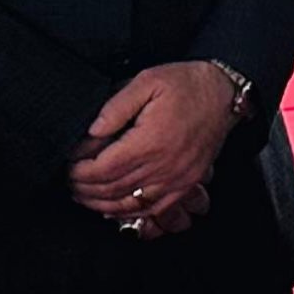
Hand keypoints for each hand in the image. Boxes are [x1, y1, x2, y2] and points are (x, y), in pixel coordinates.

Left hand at [70, 60, 242, 230]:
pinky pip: (153, 208)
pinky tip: (113, 208)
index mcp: (150, 141)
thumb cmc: (187, 85)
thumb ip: (116, 107)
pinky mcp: (186, 183)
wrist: (225, 93)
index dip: (79, 172)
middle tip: (69, 182)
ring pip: (129, 204)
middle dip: (84, 189)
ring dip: (101, 204)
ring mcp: (177, 179)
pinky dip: (129, 212)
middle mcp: (163, 166)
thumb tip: (91, 131)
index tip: (68, 166)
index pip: (103, 169)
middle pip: (112, 189)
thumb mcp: (148, 81)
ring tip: (83, 196)